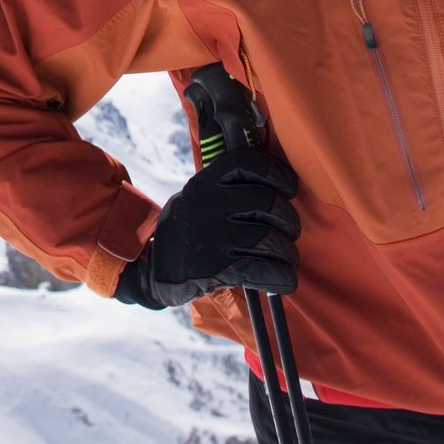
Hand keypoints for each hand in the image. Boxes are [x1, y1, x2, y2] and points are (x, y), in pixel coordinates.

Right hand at [115, 146, 299, 308]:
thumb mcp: (197, 197)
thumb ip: (227, 187)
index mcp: (206, 182)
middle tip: (288, 233)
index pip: (250, 163)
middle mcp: (209, 204)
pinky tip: (282, 280)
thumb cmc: (188, 231)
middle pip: (269, 203)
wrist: (154, 269)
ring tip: (284, 260)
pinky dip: (281, 277)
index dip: (278, 174)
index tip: (288, 189)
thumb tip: (275, 185)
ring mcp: (212, 236)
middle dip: (289, 221)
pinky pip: (265, 269)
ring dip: (287, 254)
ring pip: (271, 239)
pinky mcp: (216, 268)